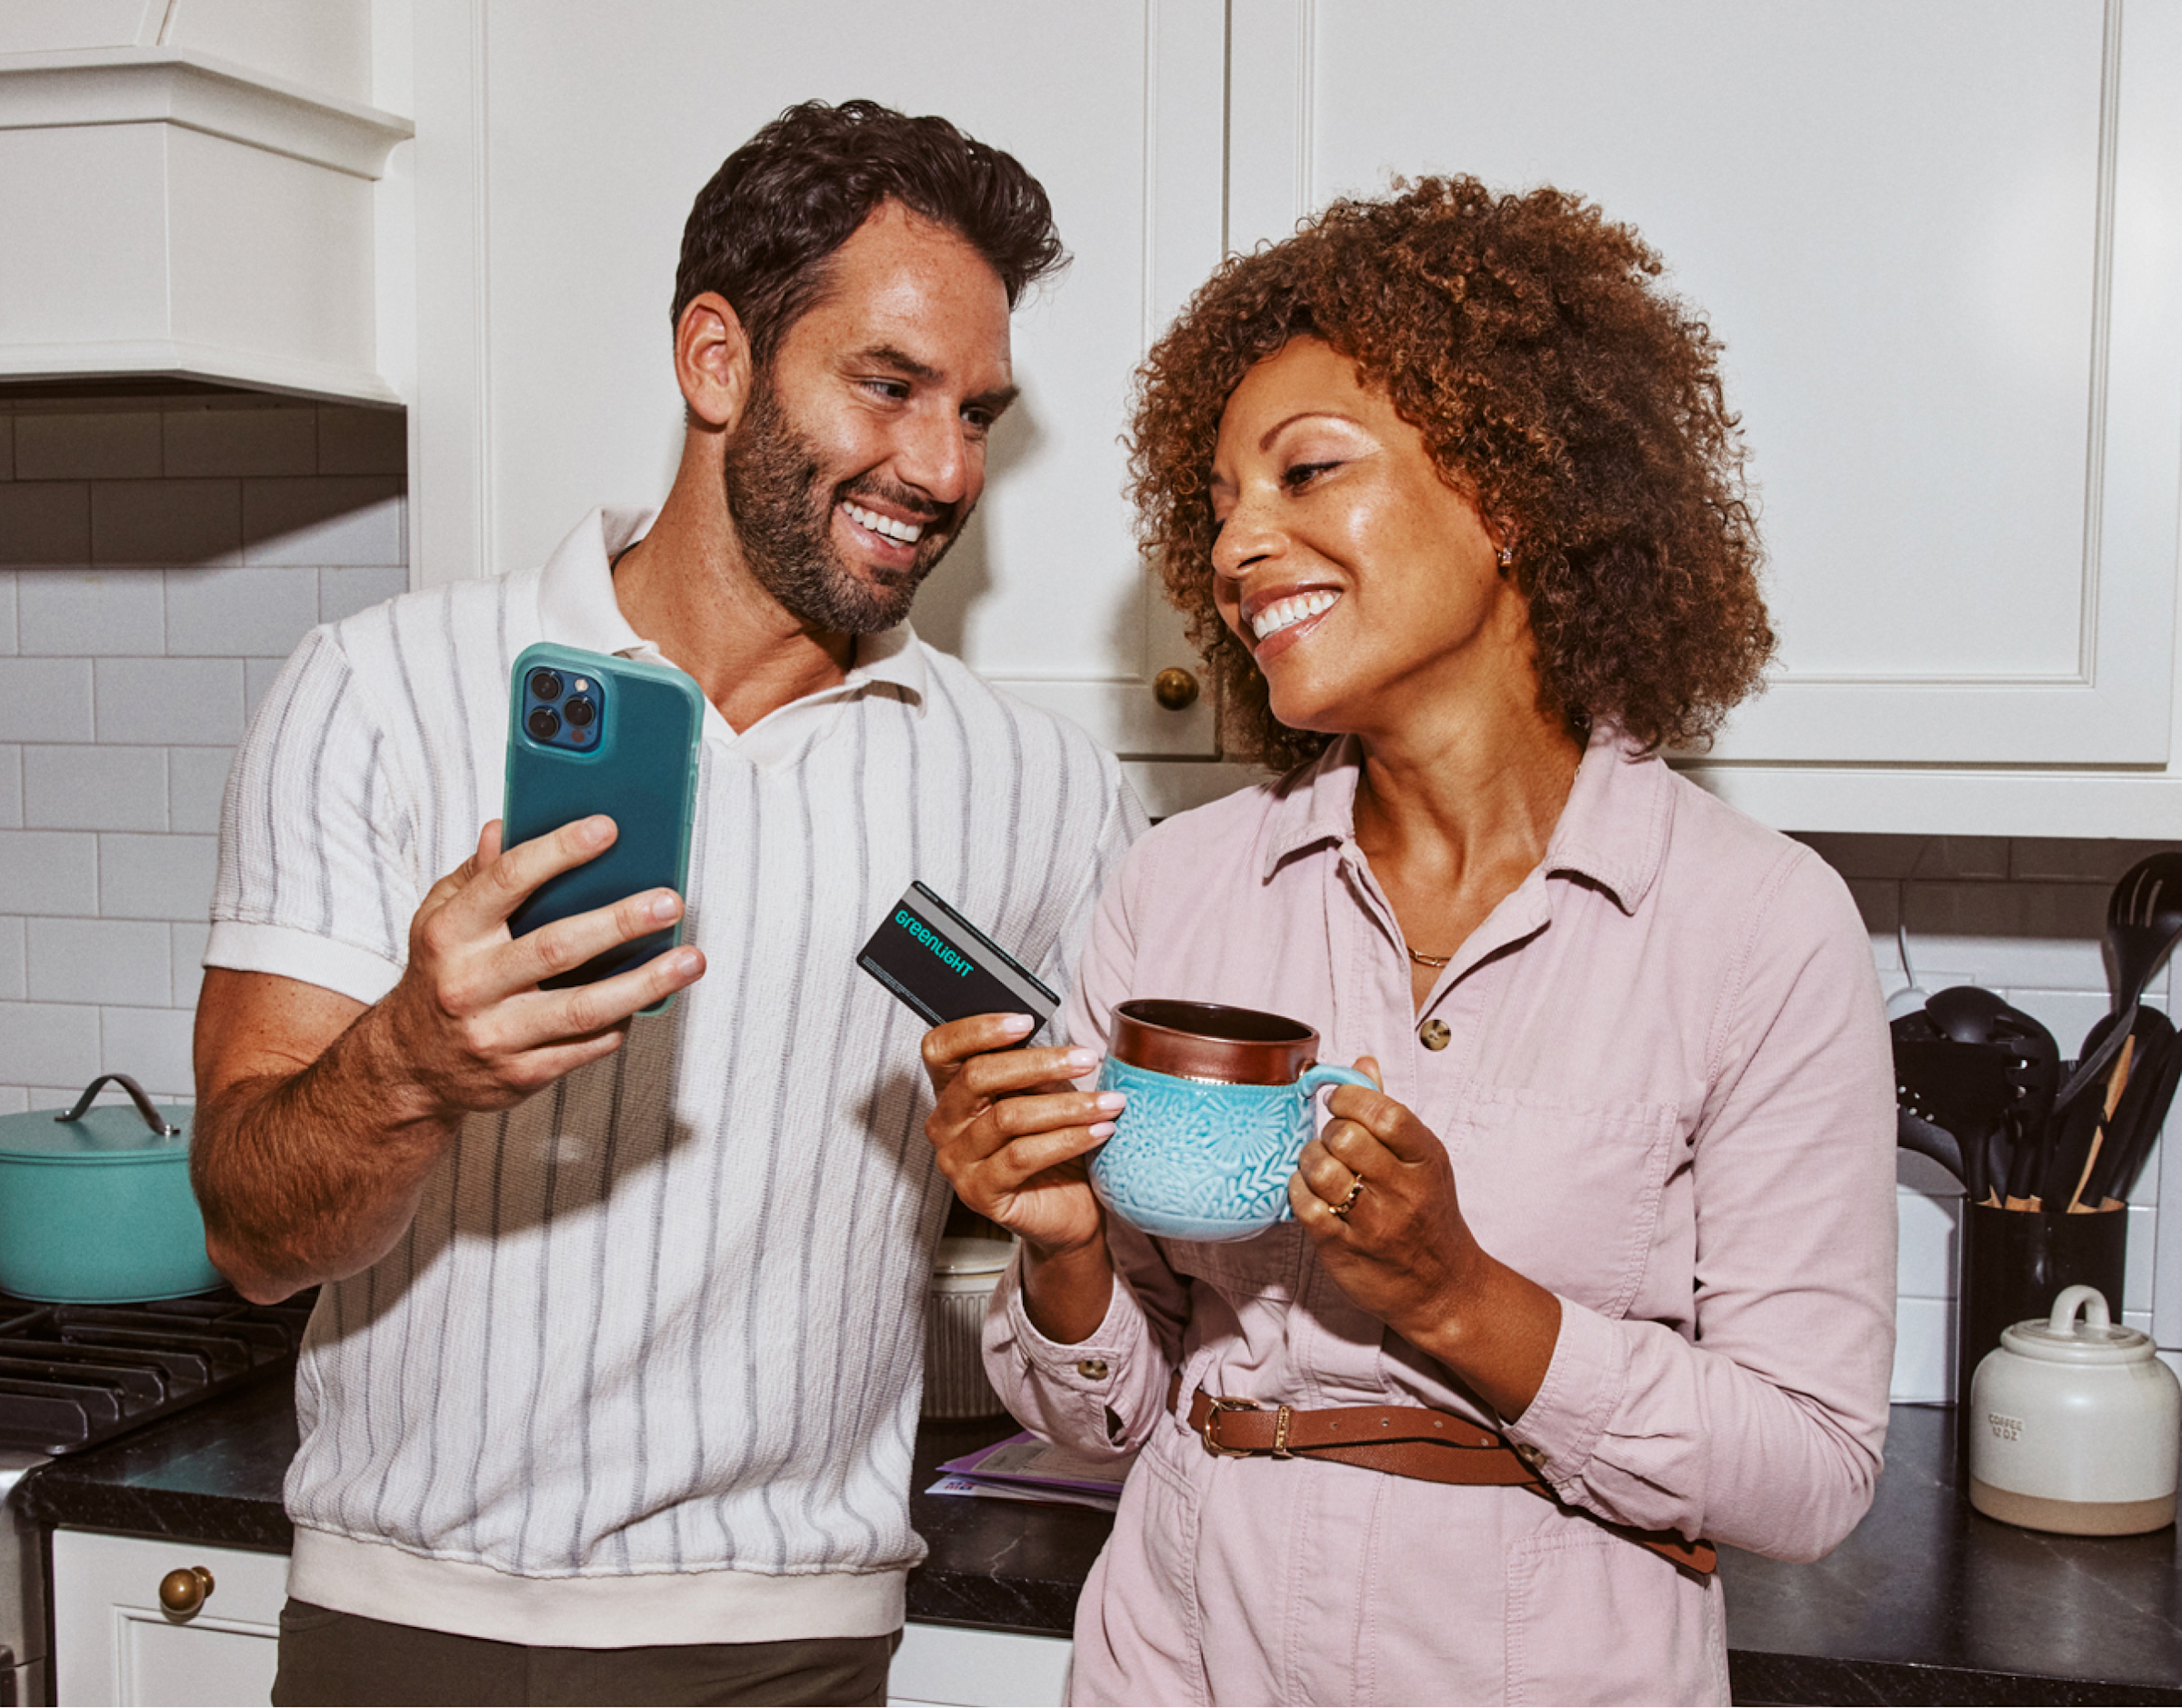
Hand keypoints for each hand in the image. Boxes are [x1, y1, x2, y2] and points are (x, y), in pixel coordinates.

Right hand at [375, 816, 706, 1125]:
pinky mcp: (521, 1073)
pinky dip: (623, 1020)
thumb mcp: (440, 919)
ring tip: (690, 960)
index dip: (558, 851)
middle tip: (669, 902)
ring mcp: (496, 1034)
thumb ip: (478, 875)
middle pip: (556, 948)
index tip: (607, 829)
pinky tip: (652, 997)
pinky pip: (586, 1045)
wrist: (410, 1066)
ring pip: (583, 1008)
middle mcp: (469, 985)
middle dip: (620, 922)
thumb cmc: (441, 974)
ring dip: (645, 983)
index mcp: (450, 934)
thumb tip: (506, 826)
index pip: (507, 881)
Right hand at [922, 1014, 1120, 1261]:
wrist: (1070, 1209)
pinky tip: (1101, 1131)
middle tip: (1088, 1057)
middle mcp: (944, 1126)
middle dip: (1040, 1063)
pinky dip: (1069, 1139)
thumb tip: (1053, 1035)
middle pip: (977, 1076)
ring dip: (1069, 1105)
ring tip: (1111, 1101)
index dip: (977, 1029)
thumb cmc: (1054, 1143)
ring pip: (1008, 1117)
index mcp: (951, 1092)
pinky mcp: (978, 1193)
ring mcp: (956, 1162)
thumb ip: (1033, 1068)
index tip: (1026, 1020)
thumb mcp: (1042, 1094)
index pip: (941, 1048)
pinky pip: (1023, 1156)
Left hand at [1290, 1057, 1480, 1338]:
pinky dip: (1299, 1190)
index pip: (1385, 1113)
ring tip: (1319, 1166)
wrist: (1443, 1289)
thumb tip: (1363, 1063)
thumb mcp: (1424, 1161)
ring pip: (1322, 1169)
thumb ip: (1390, 1112)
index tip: (1338, 1101)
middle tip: (1333, 1141)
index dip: (1351, 1098)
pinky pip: (1305, 1204)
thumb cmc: (1429, 1217)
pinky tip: (1310, 1191)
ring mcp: (1373, 1222)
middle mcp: (1404, 1190)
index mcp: (1427, 1159)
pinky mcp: (1343, 1248)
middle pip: (1347, 1138)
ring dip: (1310, 1160)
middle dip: (1329, 1131)